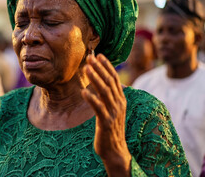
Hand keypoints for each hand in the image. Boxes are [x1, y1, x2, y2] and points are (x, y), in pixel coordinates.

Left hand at [81, 54, 130, 175]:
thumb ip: (109, 97)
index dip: (107, 66)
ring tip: (86, 68)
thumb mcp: (112, 110)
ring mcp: (113, 113)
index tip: (99, 55)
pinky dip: (91, 99)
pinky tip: (83, 91)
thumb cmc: (110, 129)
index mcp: (120, 99)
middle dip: (100, 68)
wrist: (115, 150)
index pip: (114, 78)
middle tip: (90, 57)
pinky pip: (99, 108)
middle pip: (109, 82)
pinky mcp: (106, 123)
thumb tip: (101, 82)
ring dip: (95, 78)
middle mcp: (119, 104)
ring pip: (105, 92)